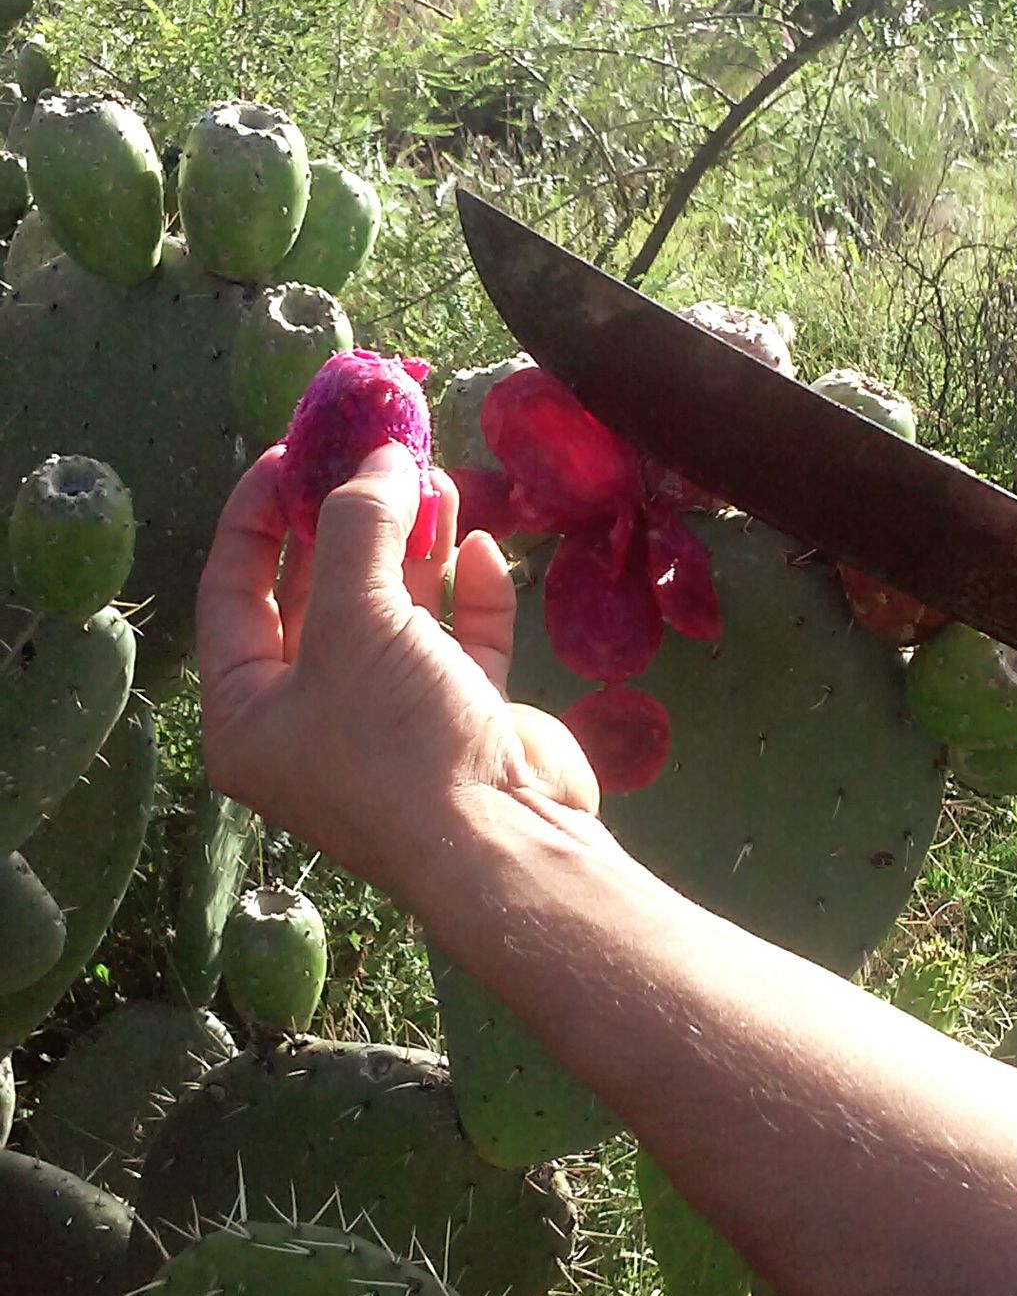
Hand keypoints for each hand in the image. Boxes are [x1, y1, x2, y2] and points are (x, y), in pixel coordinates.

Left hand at [197, 443, 601, 899]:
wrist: (506, 845)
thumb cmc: (397, 739)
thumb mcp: (357, 619)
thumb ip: (360, 526)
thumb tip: (381, 456)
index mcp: (247, 712)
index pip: (232, 589)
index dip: (257, 513)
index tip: (294, 450)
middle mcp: (310, 720)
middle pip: (317, 595)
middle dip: (348, 521)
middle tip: (371, 452)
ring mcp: (390, 724)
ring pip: (393, 613)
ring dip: (413, 545)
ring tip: (435, 477)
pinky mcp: (461, 725)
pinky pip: (455, 644)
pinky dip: (466, 595)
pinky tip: (478, 547)